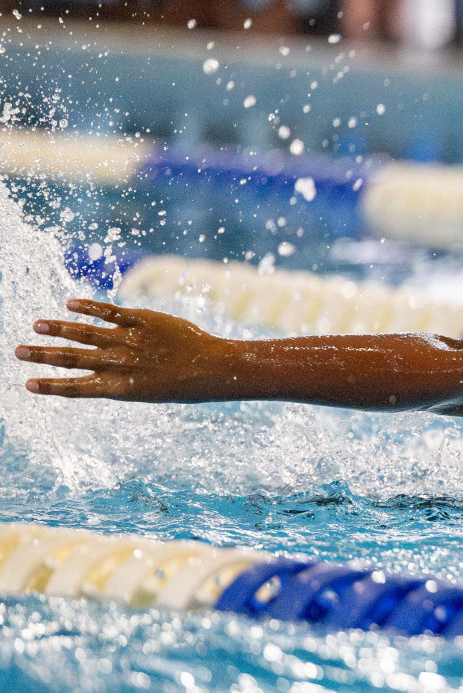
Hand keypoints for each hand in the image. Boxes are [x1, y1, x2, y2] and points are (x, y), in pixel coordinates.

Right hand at [15, 299, 232, 400]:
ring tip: (36, 326)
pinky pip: (109, 312)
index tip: (27, 384)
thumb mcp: (146, 390)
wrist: (212, 368)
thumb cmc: (181, 383)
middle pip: (72, 359)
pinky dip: (89, 306)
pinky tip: (70, 302)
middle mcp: (119, 365)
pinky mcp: (141, 321)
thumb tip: (98, 366)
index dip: (51, 386)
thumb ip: (120, 379)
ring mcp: (129, 342)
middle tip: (17, 351)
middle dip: (42, 355)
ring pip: (85, 333)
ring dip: (58, 328)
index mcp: (119, 388)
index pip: (76, 388)